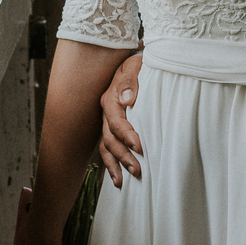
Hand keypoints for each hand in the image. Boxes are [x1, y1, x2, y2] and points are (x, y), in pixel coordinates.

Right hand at [99, 52, 143, 186]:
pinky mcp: (111, 128)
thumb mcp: (135, 65)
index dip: (127, 135)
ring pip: (106, 147)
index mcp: (111, 98)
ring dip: (114, 165)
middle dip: (122, 156)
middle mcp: (106, 112)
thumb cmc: (138, 64)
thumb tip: (128, 99)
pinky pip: (107, 149)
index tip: (139, 147)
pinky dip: (110, 165)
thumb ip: (131, 80)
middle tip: (137, 171)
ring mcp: (107, 122)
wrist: (134, 61)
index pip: (116, 121)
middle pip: (109, 139)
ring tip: (122, 183)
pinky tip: (116, 179)